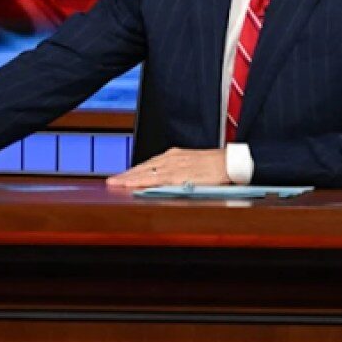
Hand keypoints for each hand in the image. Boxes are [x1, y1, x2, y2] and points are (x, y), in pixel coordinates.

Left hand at [106, 148, 229, 189]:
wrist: (231, 162)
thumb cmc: (216, 165)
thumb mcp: (194, 165)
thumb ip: (180, 171)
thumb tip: (168, 180)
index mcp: (175, 156)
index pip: (149, 165)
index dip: (133, 172)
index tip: (120, 177)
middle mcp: (172, 159)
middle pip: (144, 168)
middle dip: (126, 175)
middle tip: (111, 182)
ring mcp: (175, 166)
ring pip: (147, 172)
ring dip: (130, 178)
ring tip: (116, 184)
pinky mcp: (180, 175)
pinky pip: (157, 179)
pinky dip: (143, 181)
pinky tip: (134, 185)